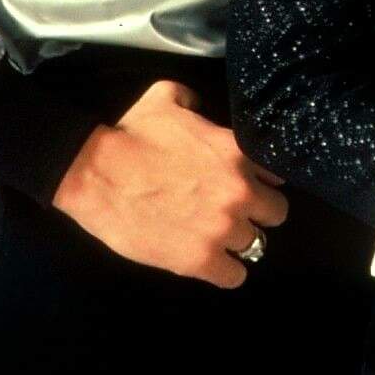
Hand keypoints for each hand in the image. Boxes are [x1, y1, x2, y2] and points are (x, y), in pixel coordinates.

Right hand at [52, 80, 287, 286]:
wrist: (98, 174)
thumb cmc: (132, 134)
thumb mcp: (166, 97)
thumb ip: (192, 98)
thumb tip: (198, 102)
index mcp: (237, 152)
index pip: (277, 174)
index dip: (262, 180)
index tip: (248, 183)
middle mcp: (239, 191)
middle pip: (276, 213)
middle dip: (257, 212)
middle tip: (233, 211)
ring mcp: (222, 228)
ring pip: (256, 245)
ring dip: (239, 241)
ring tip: (217, 237)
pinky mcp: (199, 260)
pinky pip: (234, 276)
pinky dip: (226, 271)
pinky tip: (211, 262)